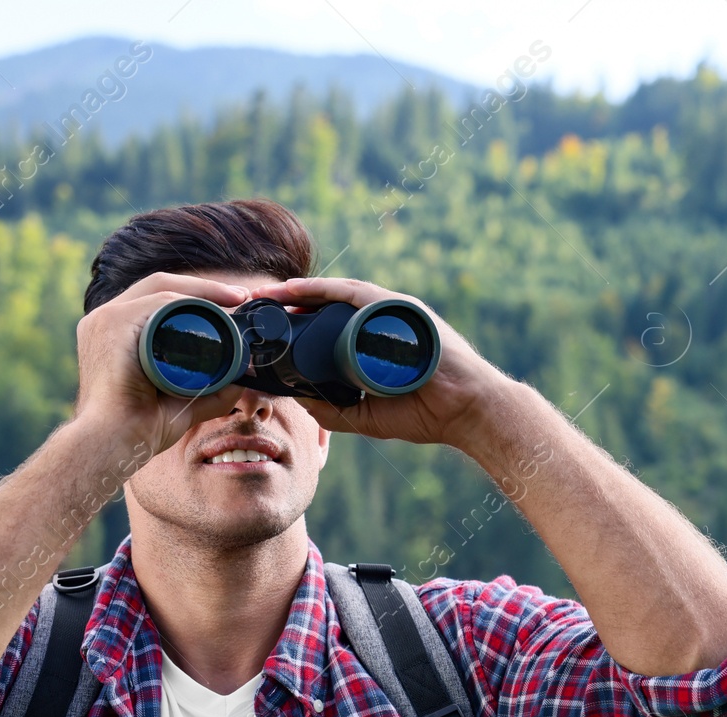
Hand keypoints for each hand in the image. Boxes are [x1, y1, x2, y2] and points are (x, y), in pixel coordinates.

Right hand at [73, 271, 253, 460]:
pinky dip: (189, 299)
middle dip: (205, 287)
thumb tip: (242, 380)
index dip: (196, 297)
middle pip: (161, 287)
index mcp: (116, 333)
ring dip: (202, 290)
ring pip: (162, 289)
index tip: (232, 303)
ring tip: (235, 298)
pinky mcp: (112, 322)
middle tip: (241, 295)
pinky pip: (158, 301)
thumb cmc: (139, 428)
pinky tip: (215, 304)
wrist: (113, 442)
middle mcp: (105, 319)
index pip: (157, 301)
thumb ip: (210, 392)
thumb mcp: (182, 404)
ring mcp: (105, 318)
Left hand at [245, 276, 514, 447]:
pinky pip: (355, 292)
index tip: (269, 324)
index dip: (300, 320)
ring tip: (270, 295)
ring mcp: (393, 311)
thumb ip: (335, 410)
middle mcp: (383, 320)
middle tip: (259, 304)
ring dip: (301, 291)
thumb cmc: (428, 413)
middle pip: (331, 303)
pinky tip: (298, 291)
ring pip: (338, 292)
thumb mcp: (368, 416)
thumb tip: (298, 401)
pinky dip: (325, 289)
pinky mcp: (400, 309)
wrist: (467, 412)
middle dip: (294, 302)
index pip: (332, 323)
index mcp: (377, 340)